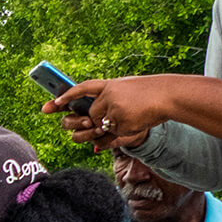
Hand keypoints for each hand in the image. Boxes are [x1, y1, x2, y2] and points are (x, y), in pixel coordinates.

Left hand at [42, 75, 175, 150]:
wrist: (170, 95)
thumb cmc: (149, 96)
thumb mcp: (127, 92)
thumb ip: (109, 104)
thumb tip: (92, 132)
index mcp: (110, 85)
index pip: (83, 89)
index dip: (67, 96)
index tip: (52, 104)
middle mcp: (108, 95)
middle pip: (88, 115)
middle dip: (88, 123)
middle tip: (97, 122)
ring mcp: (112, 108)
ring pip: (98, 127)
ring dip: (106, 130)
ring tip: (127, 118)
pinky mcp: (118, 120)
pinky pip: (110, 136)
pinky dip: (120, 134)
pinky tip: (134, 122)